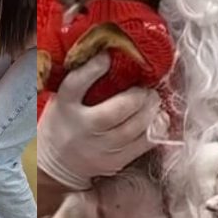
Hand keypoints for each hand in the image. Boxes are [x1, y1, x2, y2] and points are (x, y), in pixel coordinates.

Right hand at [36, 52, 162, 189]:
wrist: (57, 164)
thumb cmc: (62, 124)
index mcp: (65, 107)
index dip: (92, 69)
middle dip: (137, 96)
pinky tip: (159, 118)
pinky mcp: (115, 161)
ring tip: (154, 100)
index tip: (108, 56)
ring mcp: (100, 148)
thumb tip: (107, 53)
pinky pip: (143, 145)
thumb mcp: (61, 100)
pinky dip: (156, 129)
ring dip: (150, 111)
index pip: (75, 85)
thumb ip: (80, 81)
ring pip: (133, 129)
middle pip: (114, 112)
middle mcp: (82, 129)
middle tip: (146, 87)